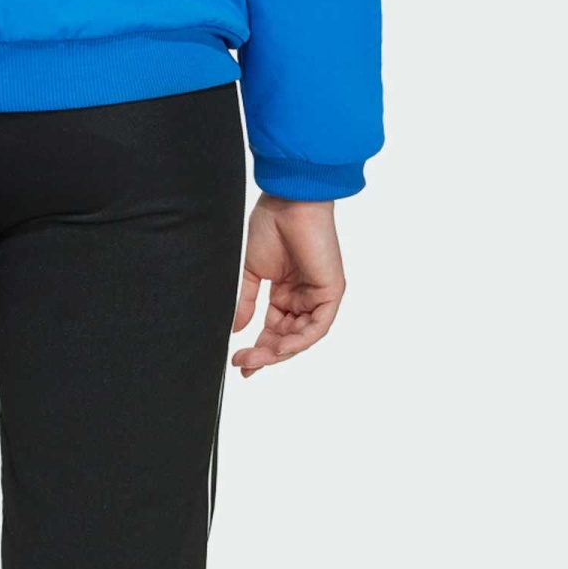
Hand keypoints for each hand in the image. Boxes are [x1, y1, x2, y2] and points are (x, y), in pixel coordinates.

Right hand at [232, 194, 343, 374]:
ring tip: (255, 358)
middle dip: (265, 354)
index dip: (258, 348)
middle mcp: (303, 298)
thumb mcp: (251, 272)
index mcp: (286, 293)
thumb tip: (236, 330)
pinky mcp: (331, 293)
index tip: (238, 362)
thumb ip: (245, 302)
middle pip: (287, 337)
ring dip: (279, 351)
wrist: (287, 204)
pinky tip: (279, 347)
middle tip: (243, 365)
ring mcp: (318, 296)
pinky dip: (299, 340)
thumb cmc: (269, 227)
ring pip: (302, 337)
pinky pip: (317, 327)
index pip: (274, 329)